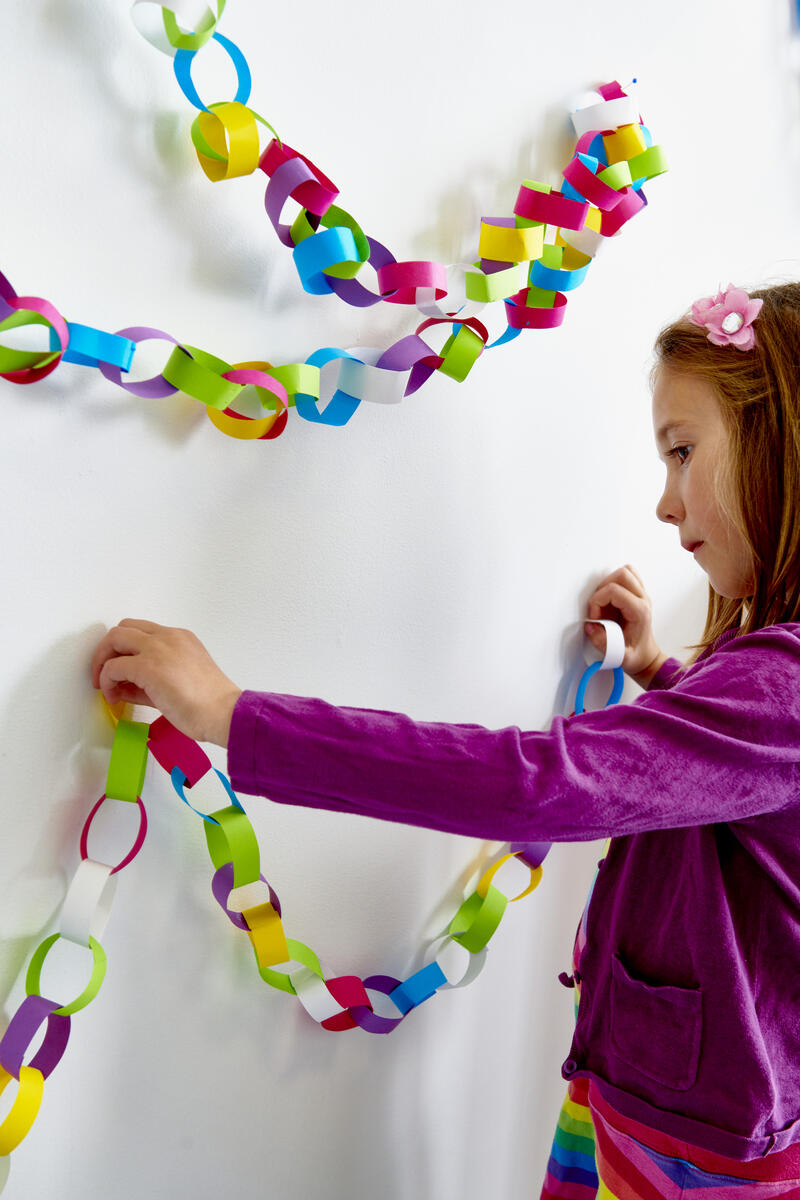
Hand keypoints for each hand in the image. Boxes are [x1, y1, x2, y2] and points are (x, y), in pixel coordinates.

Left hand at [91, 620, 241, 745]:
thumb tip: (124, 687)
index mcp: (181, 638)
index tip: (121, 670)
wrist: (223, 712)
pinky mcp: (147, 666)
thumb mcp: (181, 681)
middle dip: (108, 650)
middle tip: (104, 673)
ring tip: (105, 685)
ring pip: (115, 638)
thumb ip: (151, 679)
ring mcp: (158, 648)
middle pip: (124, 628)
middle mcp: (168, 637)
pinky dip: (107, 680)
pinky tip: (113, 696)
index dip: (125, 649)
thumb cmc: (210, 704)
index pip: (142, 632)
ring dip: (103, 661)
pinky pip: (113, 666)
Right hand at [584, 564, 666, 687]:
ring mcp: (642, 594)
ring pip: (625, 571)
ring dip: (609, 583)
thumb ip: (604, 643)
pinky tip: (610, 599)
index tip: (595, 616)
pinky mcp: (637, 594)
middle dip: (602, 589)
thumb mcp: (620, 656)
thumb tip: (591, 626)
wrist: (645, 657)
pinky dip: (615, 582)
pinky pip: (627, 576)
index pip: (614, 590)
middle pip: (621, 574)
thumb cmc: (635, 655)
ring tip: (604, 602)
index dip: (598, 601)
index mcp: (640, 611)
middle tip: (598, 607)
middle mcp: (643, 599)